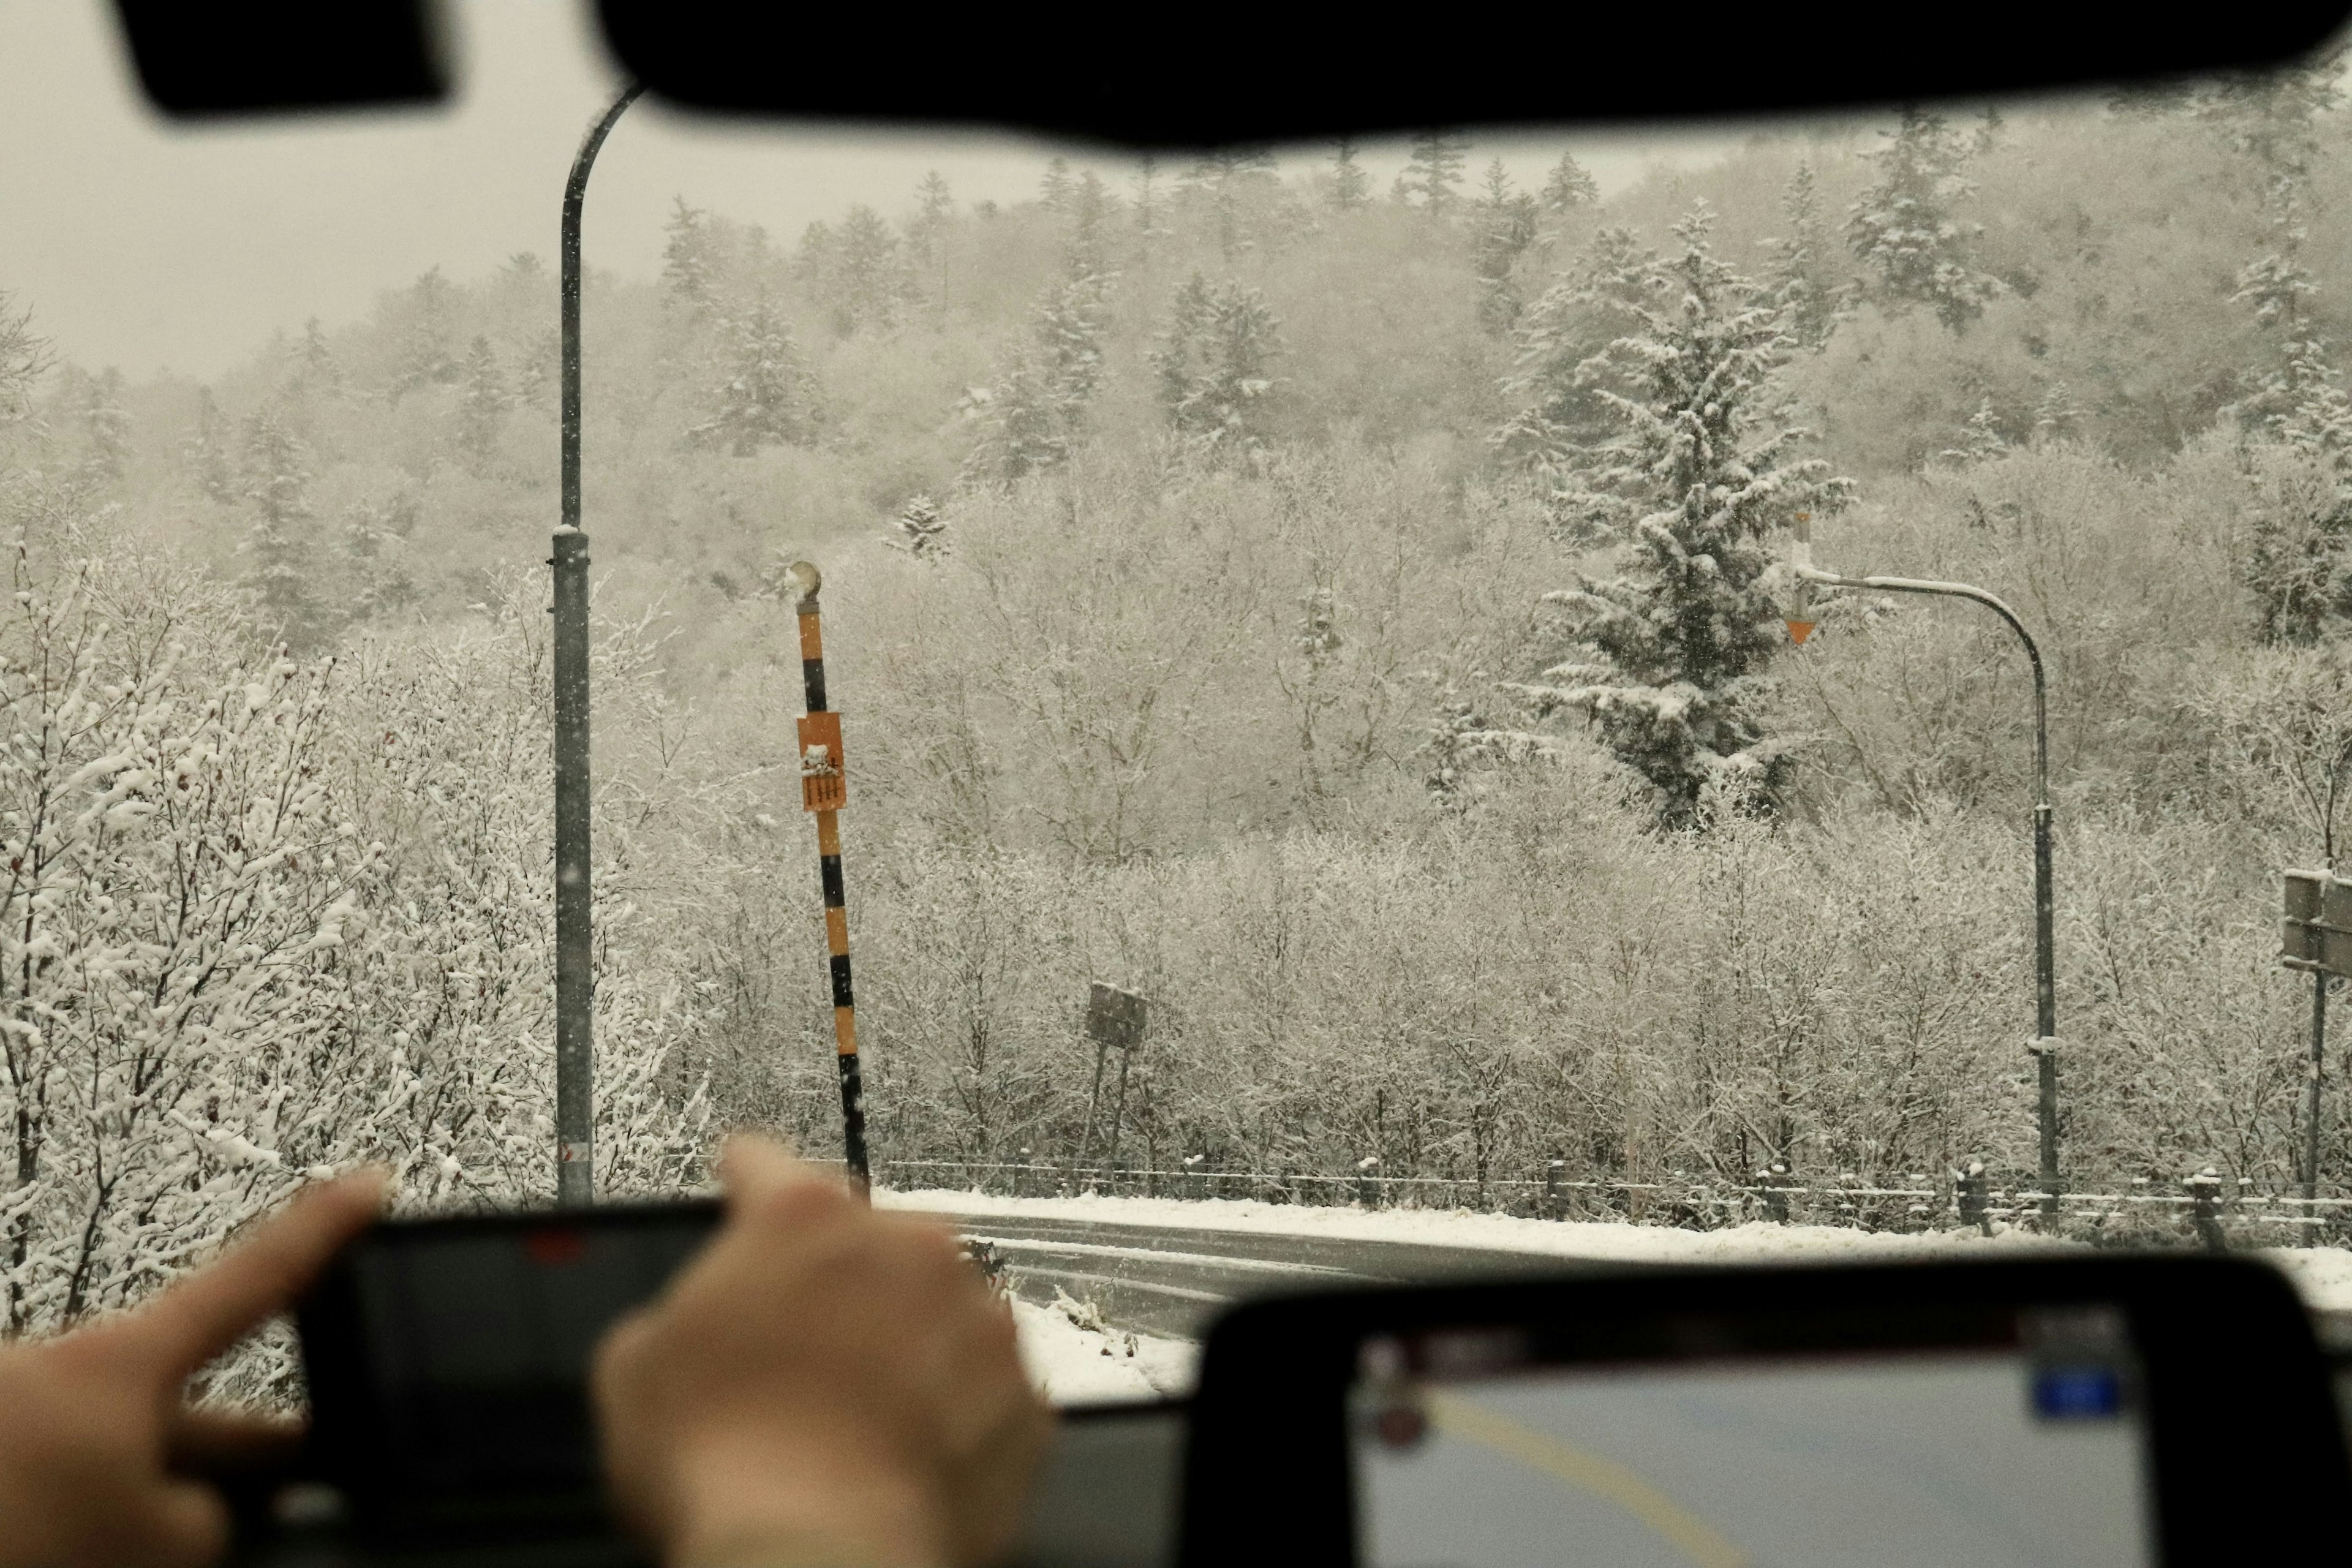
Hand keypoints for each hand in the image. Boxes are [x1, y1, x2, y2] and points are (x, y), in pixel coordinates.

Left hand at [0, 1171, 387, 1567]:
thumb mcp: (158, 1542)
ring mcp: (10, 1427)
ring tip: (163, 1554)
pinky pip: (62, 1489)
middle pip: (185, 1404)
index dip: (323, 1231)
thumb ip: (208, 1517)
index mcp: (119, 1364)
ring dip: (151, 1509)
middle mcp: (58, 1379)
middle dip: (247, 1451)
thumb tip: (201, 1521)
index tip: (367, 1185)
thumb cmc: (11, 1537)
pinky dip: (89, 1524)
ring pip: (118, 1464)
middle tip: (312, 1478)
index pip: (253, 1279)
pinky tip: (98, 1553)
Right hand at [593, 1139, 1050, 1567]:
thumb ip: (673, 1312)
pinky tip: (905, 1450)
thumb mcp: (636, 1368)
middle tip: (797, 1356)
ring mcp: (979, 1318)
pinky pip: (984, 1385)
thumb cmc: (727, 1464)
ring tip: (855, 1416)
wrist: (820, 1554)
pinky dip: (954, 1410)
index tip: (746, 1180)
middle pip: (867, 1243)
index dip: (746, 1179)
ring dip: (904, 1345)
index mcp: (804, 1217)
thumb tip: (680, 1327)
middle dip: (837, 1286)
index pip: (766, 1166)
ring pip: (938, 1309)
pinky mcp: (1023, 1396)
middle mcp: (908, 1247)